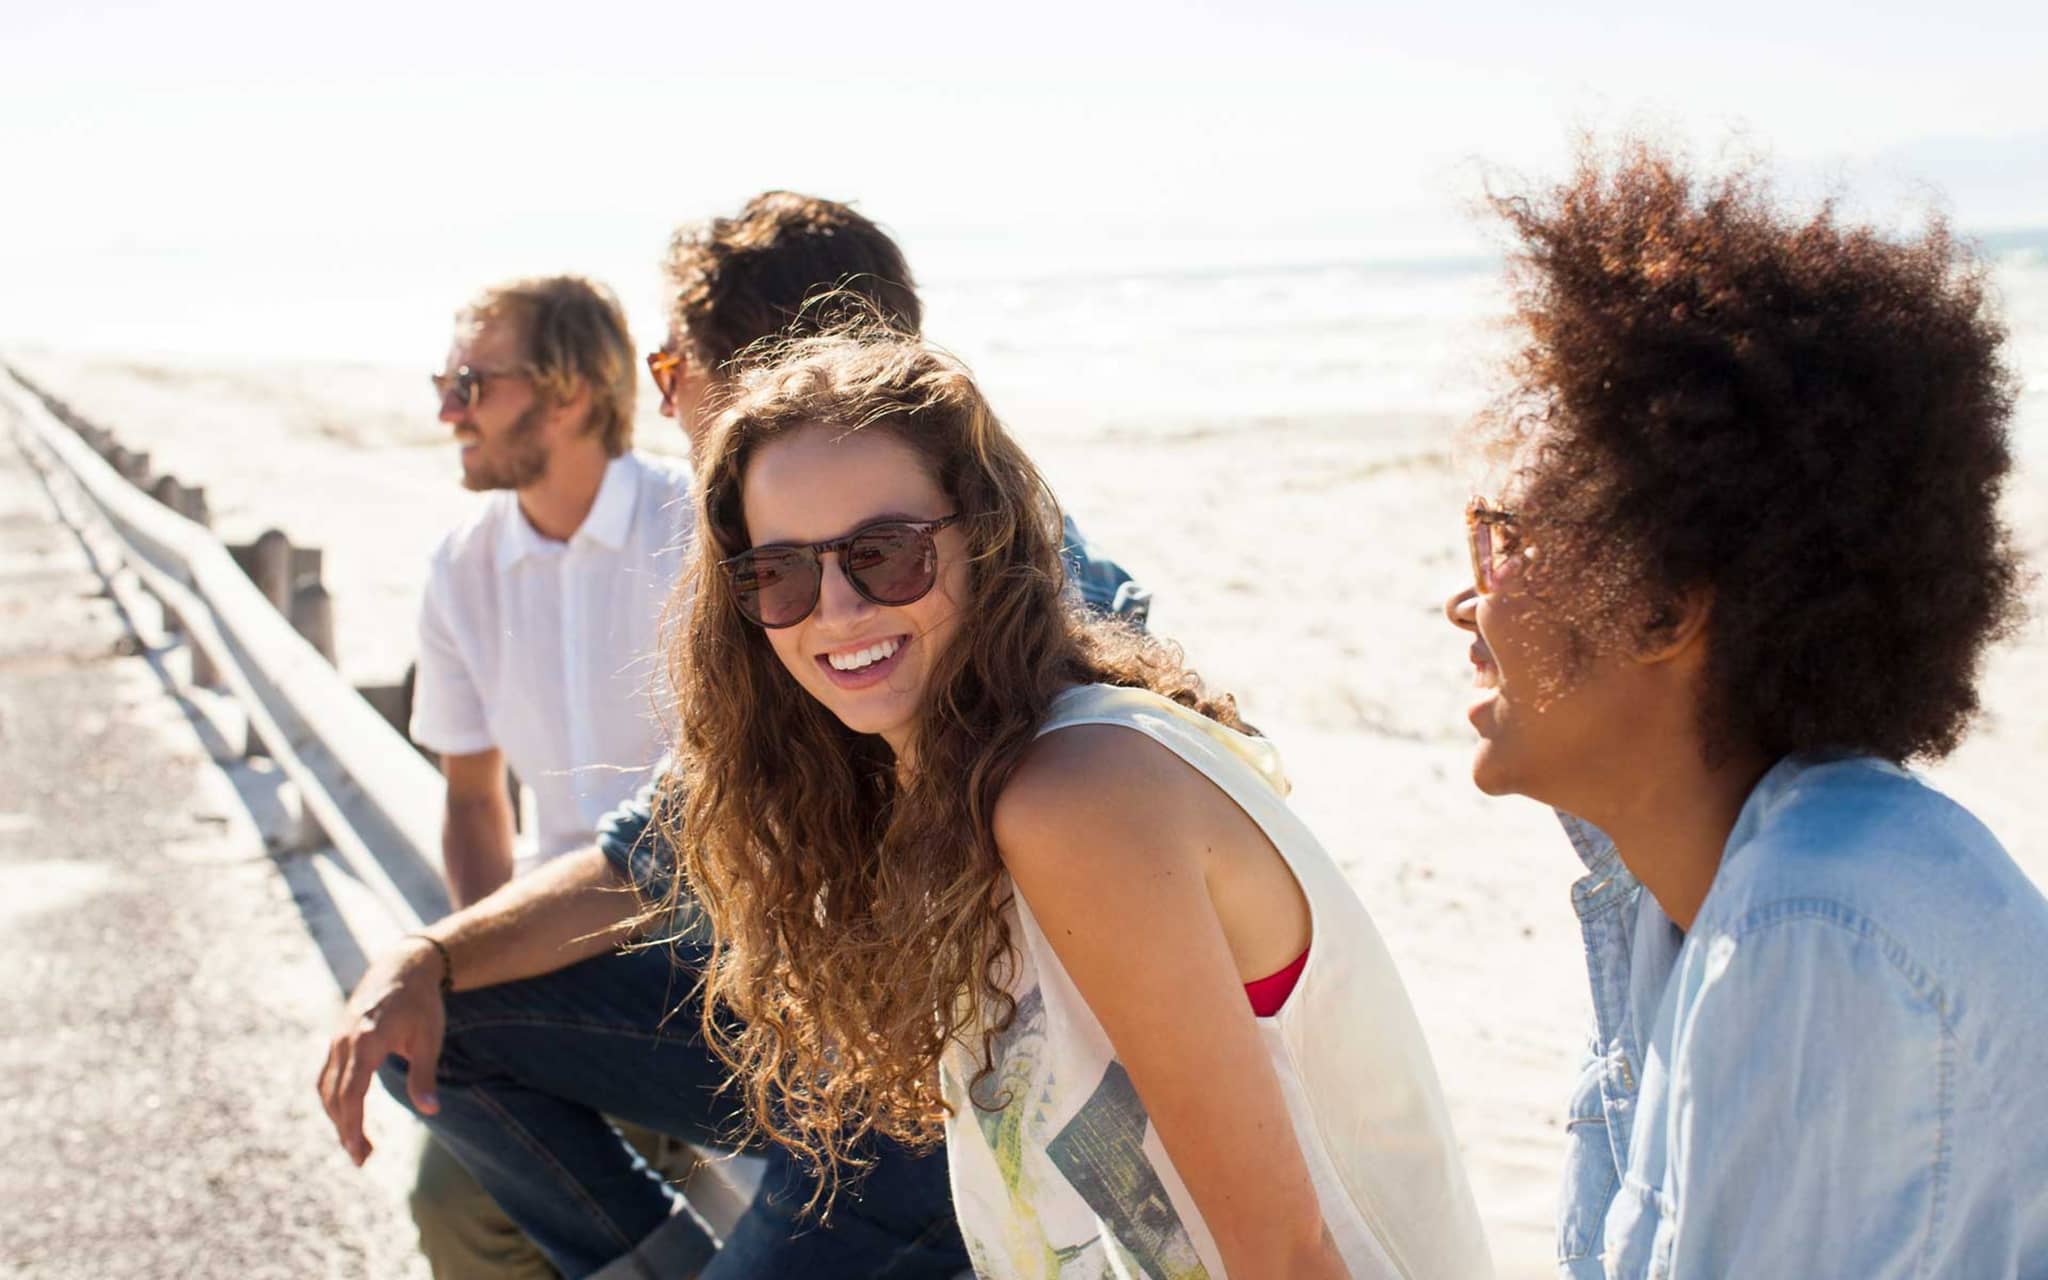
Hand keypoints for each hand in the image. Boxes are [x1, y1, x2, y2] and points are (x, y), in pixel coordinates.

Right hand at [317, 936, 447, 1165]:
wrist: (403, 966)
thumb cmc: (421, 1003)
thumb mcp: (430, 1038)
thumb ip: (425, 1075)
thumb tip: (431, 1111)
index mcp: (367, 1040)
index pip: (351, 1093)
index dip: (352, 1126)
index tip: (358, 1152)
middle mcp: (345, 1041)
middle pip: (335, 1096)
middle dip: (345, 1131)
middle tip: (362, 1159)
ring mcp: (337, 1039)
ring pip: (327, 1088)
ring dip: (338, 1118)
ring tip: (357, 1145)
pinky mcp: (337, 1040)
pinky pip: (328, 1076)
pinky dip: (334, 1100)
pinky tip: (346, 1116)